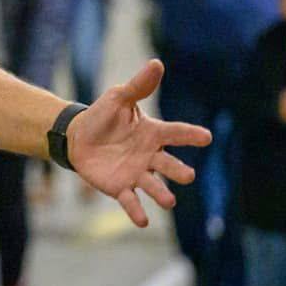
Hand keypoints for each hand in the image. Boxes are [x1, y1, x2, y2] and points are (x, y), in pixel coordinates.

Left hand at [66, 60, 210, 227]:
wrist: (78, 137)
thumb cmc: (103, 116)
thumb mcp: (118, 98)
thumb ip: (138, 86)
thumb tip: (157, 63)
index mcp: (153, 133)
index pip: (175, 133)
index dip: (190, 135)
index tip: (206, 137)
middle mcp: (150, 156)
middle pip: (168, 165)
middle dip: (178, 170)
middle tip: (188, 176)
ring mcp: (137, 173)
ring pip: (153, 185)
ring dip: (161, 193)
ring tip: (169, 201)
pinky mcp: (120, 187)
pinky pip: (130, 201)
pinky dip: (137, 211)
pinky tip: (143, 221)